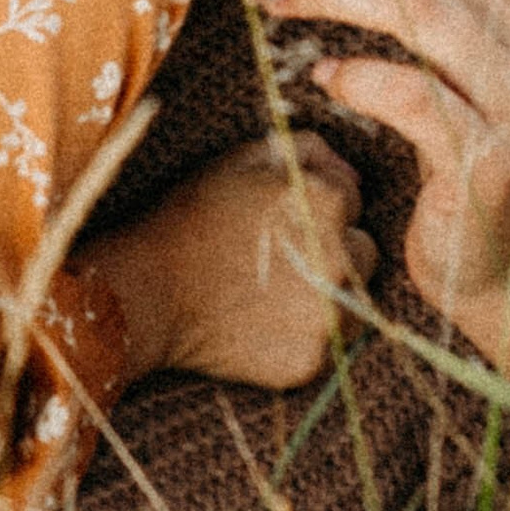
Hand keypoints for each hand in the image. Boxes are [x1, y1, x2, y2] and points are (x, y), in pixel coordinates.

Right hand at [85, 130, 371, 389]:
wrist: (145, 293)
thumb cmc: (190, 218)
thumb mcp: (242, 160)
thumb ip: (307, 149)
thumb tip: (354, 174)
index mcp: (327, 202)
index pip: (354, 203)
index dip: (314, 210)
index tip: (276, 222)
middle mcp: (339, 259)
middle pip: (364, 254)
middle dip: (333, 254)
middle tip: (280, 261)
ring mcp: (328, 315)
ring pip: (354, 303)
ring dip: (328, 298)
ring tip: (275, 296)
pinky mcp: (311, 360)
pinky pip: (329, 347)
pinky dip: (305, 339)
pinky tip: (265, 327)